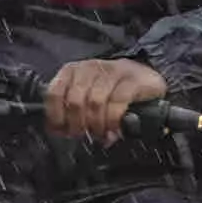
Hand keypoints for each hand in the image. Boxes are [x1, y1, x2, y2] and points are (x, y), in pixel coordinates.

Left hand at [43, 57, 169, 142]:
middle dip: (78, 124)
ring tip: (100, 134)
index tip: (63, 131)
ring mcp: (112, 71)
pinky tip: (114, 129)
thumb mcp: (87, 97)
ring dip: (96, 124)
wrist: (147, 79)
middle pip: (75, 100)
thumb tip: (59, 132)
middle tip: (84, 135)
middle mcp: (90, 67)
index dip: (56, 116)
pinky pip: (117, 102)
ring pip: (95, 102)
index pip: (54, 93)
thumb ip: (71, 112)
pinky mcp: (132, 79)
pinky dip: (113, 120)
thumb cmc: (112, 91)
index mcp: (72, 71)